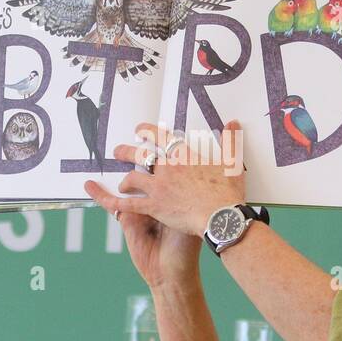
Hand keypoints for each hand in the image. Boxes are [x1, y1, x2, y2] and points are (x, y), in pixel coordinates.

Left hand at [85, 119, 247, 280]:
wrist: (221, 217)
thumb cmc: (228, 193)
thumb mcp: (232, 163)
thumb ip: (231, 141)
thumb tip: (233, 123)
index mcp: (185, 155)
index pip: (160, 137)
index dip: (147, 131)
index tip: (140, 130)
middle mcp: (168, 167)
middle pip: (140, 154)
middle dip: (126, 151)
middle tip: (118, 151)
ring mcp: (159, 187)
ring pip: (132, 178)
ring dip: (125, 180)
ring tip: (121, 182)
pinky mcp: (154, 206)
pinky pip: (129, 204)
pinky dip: (115, 202)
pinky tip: (107, 200)